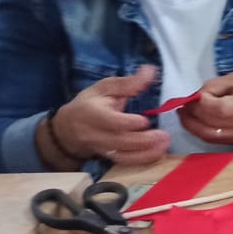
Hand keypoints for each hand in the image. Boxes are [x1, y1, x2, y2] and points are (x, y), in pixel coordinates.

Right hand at [54, 65, 169, 164]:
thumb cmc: (89, 104)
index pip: (109, 121)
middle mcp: (94, 134)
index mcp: (91, 113)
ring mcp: (101, 148)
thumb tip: (150, 71)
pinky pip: (125, 163)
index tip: (144, 120)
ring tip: (164, 146)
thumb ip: (128, 82)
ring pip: (123, 156)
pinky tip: (158, 153)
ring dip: (146, 153)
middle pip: (119, 141)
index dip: (127, 123)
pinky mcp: (108, 158)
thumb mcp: (104, 88)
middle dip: (143, 140)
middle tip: (164, 136)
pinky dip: (143, 160)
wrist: (67, 129)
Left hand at [179, 73, 232, 144]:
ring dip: (191, 126)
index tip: (194, 95)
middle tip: (182, 106)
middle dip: (189, 114)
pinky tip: (197, 123)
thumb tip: (197, 95)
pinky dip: (201, 131)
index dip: (198, 101)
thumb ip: (216, 85)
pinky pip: (213, 140)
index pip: (212, 108)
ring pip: (206, 135)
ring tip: (185, 115)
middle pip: (206, 123)